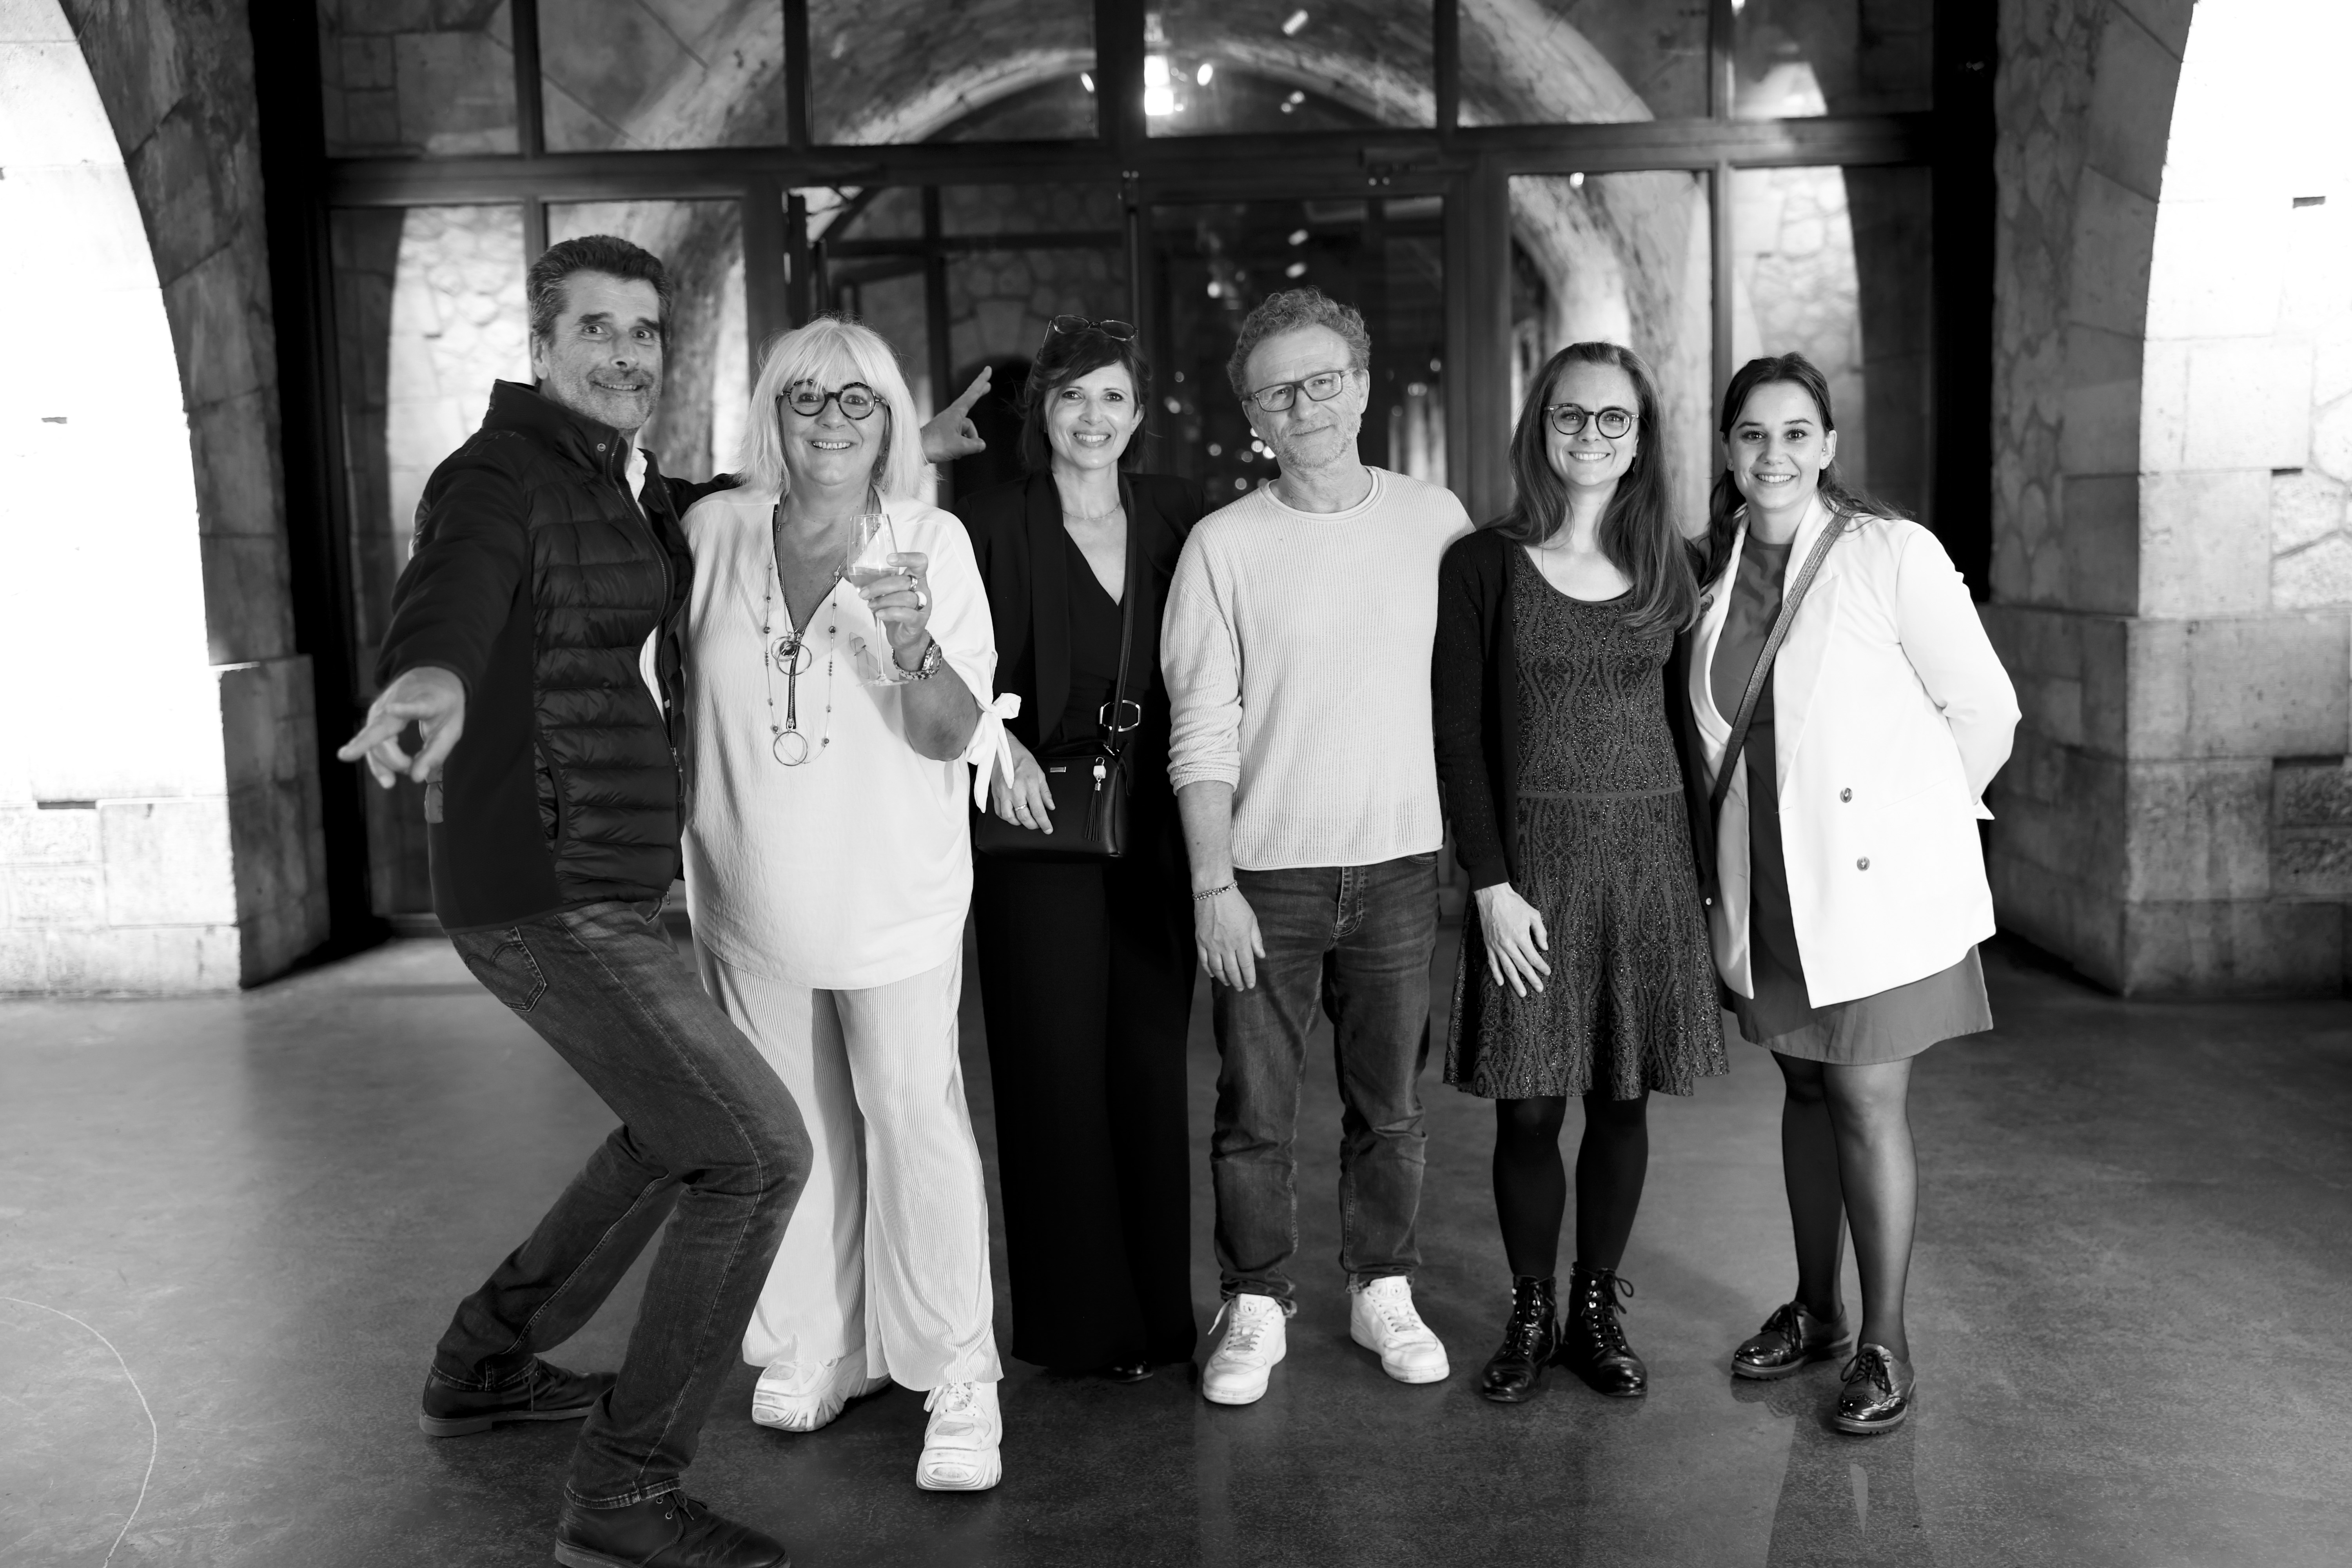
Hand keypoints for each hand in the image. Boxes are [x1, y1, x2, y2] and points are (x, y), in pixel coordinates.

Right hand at [337, 666, 466, 788]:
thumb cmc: (445, 705)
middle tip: (394, 780)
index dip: (404, 709)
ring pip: (374, 738)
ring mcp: (383, 707)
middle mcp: (399, 701)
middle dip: (380, 752)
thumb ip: (435, 753)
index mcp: (427, 701)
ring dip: (383, 763)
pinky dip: (376, 759)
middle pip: (383, 728)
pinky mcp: (376, 715)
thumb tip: (416, 778)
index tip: (391, 708)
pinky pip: (372, 740)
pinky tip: (374, 772)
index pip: (416, 706)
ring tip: (390, 782)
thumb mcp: (451, 729)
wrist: (433, 674)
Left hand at [860, 551, 933, 659]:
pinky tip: (879, 614)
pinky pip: (906, 613)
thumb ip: (869, 582)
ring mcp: (922, 606)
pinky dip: (890, 612)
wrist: (904, 637)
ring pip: (905, 597)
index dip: (907, 557)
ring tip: (871, 606)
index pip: (919, 562)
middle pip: (904, 581)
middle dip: (880, 586)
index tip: (889, 560)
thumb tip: (846, 573)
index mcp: (915, 579)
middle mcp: (922, 590)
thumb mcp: (882, 594)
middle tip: (864, 594)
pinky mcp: (918, 621)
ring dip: (883, 601)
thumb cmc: (895, 612)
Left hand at [919, 367, 991, 462]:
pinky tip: (956, 453)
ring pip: (966, 430)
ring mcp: (948, 423)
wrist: (915, 451)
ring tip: (958, 450)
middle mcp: (952, 414)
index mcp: (956, 412)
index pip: (972, 393)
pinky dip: (962, 445)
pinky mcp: (944, 432)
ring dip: (968, 441)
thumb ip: (975, 445)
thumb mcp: (960, 446)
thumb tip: (981, 444)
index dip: (981, 381)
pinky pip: (960, 436)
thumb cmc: (935, 445)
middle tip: (988, 385)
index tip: (988, 369)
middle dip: (979, 394)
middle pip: (970, 403)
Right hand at [989, 732, 1056, 830]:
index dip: (1044, 823)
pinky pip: (998, 811)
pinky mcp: (994, 793)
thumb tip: (1050, 805)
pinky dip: (1006, 817)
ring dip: (1018, 822)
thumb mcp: (1039, 773)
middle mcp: (1015, 790)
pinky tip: (1012, 815)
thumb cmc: (1022, 758)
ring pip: (1009, 817)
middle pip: (1024, 817)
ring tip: (1024, 820)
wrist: (1004, 749)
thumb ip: (1045, 792)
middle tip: (1037, 824)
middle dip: (1032, 825)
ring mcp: (1003, 793)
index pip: (1038, 810)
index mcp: (1029, 785)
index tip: (1048, 829)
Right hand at [1194, 885, 1264, 989]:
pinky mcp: (1200, 941)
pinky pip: (1204, 960)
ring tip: (1228, 983)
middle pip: (1232, 970)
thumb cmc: (1235, 904)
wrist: (1213, 891)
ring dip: (1224, 978)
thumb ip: (1256, 940)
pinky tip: (1213, 974)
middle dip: (1237, 982)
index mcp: (1241, 941)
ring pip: (1217, 968)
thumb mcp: (1251, 920)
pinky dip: (1208, 970)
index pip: (1246, 965)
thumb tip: (1261, 955)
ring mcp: (1211, 944)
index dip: (1249, 977)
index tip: (1251, 985)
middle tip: (1240, 988)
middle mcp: (1226, 946)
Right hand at [1474, 883, 1550, 997]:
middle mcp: (1509, 944)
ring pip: (1507, 968)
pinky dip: (1496, 973)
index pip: (1533, 957)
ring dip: (1515, 982)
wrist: (1492, 897)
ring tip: (1522, 993)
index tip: (1547, 972)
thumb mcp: (1533, 914)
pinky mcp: (1489, 945)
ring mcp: (1497, 946)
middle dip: (1532, 979)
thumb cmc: (1515, 904)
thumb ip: (1540, 932)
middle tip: (1539, 989)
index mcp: (1521, 937)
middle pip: (1522, 967)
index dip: (1541, 966)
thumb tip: (1544, 947)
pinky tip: (1501, 983)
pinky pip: (1492, 962)